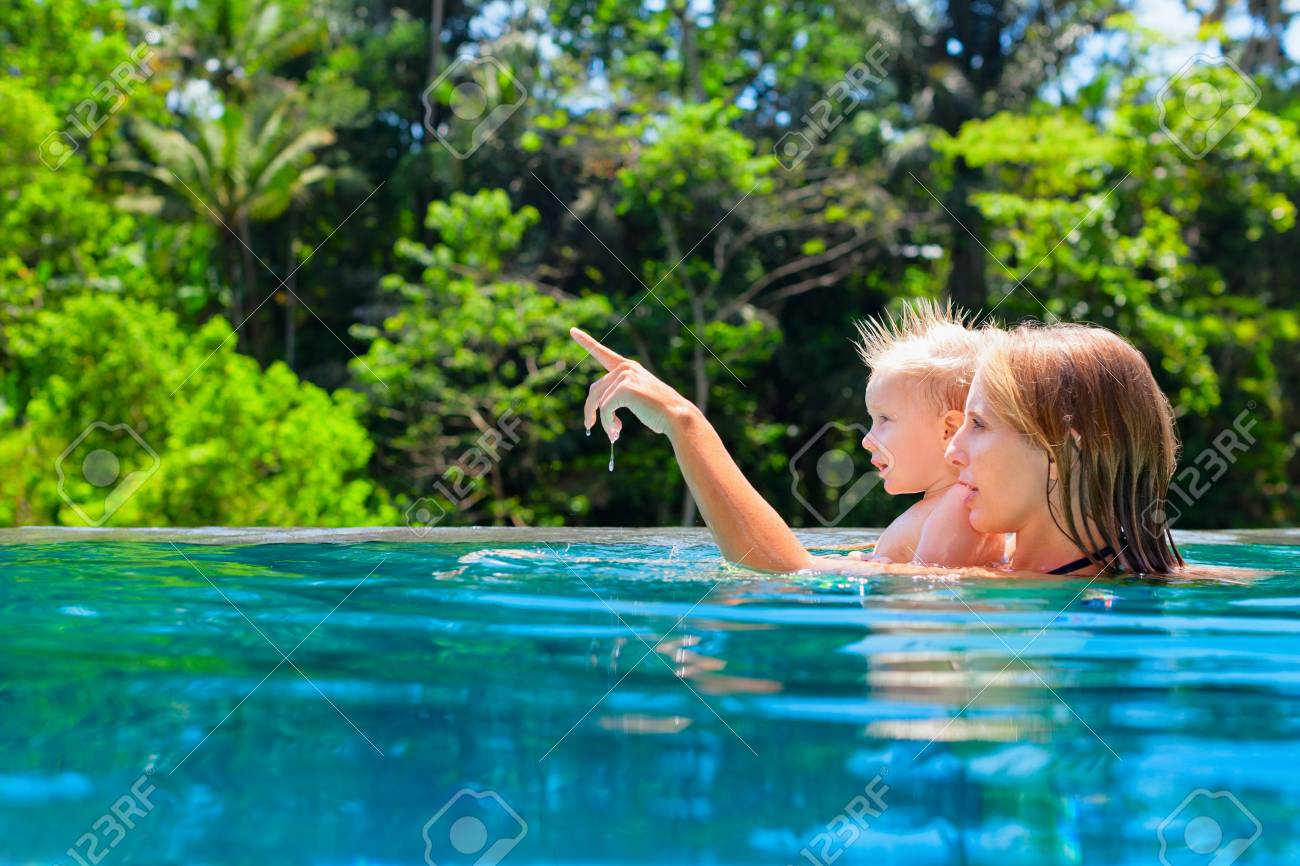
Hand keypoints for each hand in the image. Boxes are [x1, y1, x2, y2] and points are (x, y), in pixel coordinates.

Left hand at [571, 327, 693, 440]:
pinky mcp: (624, 388)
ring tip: (614, 434)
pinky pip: (605, 408)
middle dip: (591, 410)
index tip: (572, 331)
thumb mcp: (636, 399)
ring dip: (603, 421)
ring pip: (599, 402)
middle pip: (595, 390)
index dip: (586, 342)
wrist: (676, 416)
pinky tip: (617, 431)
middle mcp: (625, 368)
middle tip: (589, 427)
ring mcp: (625, 376)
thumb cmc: (658, 411)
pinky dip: (608, 423)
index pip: (602, 353)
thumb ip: (616, 396)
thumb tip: (594, 410)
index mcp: (628, 367)